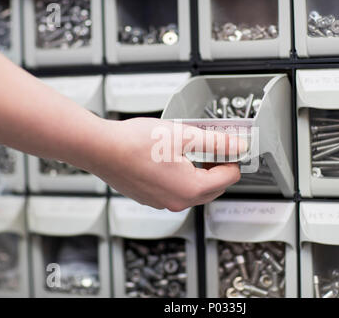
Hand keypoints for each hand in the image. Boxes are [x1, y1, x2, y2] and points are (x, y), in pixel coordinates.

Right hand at [84, 118, 246, 210]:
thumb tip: (237, 146)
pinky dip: (181, 178)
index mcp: (191, 188)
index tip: (229, 146)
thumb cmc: (135, 143)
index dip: (232, 159)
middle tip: (211, 146)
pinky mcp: (151, 199)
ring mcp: (163, 203)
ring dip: (199, 173)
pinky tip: (170, 159)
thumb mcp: (184, 135)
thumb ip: (216, 142)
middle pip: (213, 188)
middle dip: (217, 167)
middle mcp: (178, 201)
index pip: (229, 177)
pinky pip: (175, 192)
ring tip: (188, 149)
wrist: (101, 149)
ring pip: (194, 191)